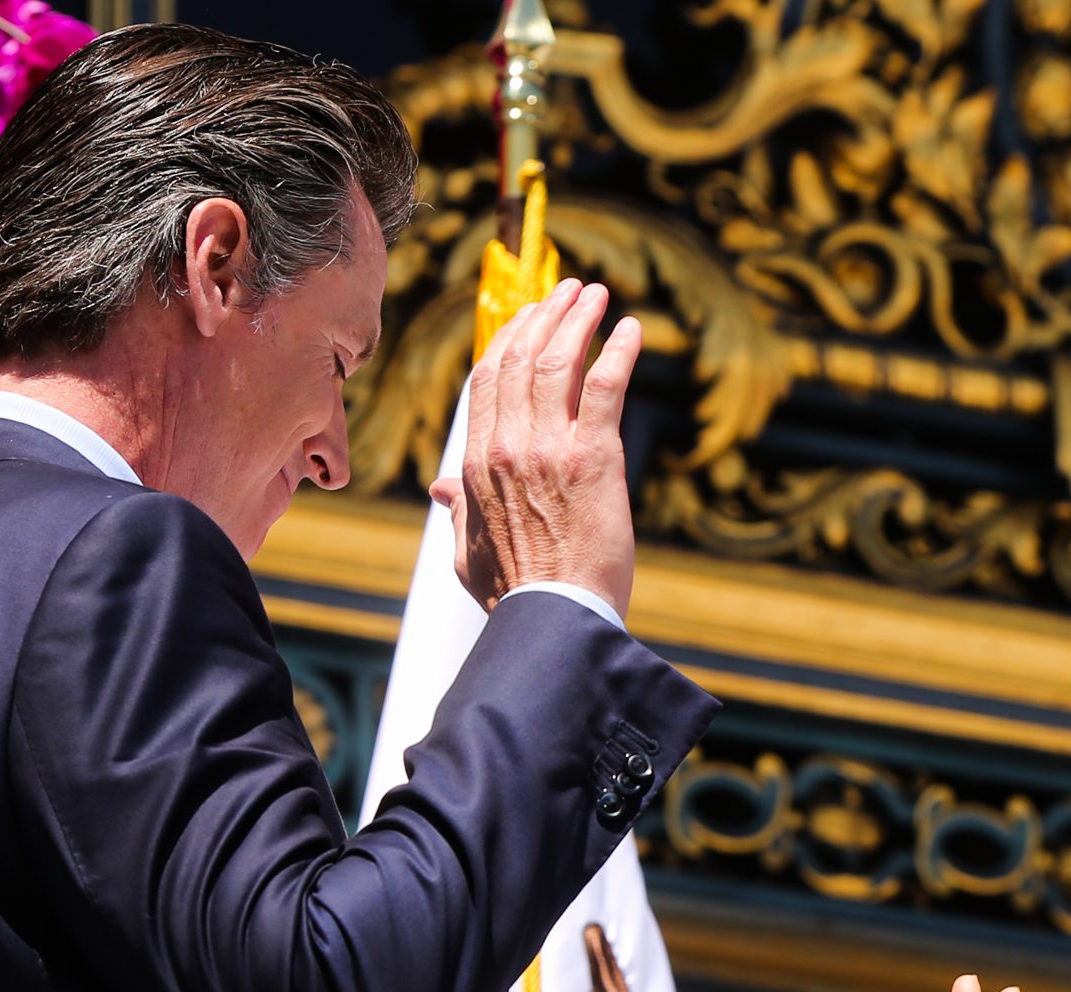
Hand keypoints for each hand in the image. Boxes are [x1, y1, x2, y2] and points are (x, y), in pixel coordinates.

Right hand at [431, 278, 641, 616]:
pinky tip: (633, 330)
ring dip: (579, 320)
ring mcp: (548, 449)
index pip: (488, 379)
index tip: (529, 318)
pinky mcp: (593, 460)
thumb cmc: (514, 594)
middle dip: (546, 315)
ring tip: (596, 295)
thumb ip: (457, 510)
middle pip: (521, 358)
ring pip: (559, 362)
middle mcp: (507, 446)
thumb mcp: (468, 550)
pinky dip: (618, 352)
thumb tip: (438, 489)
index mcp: (476, 463)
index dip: (509, 339)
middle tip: (569, 293)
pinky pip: (605, 388)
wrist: (554, 619)